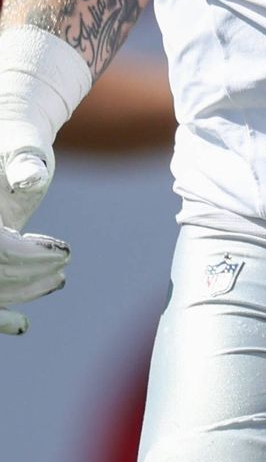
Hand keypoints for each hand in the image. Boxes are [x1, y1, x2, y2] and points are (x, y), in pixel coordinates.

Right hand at [0, 140, 65, 337]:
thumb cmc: (17, 136)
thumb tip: (31, 178)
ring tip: (58, 278)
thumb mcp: (22, 142)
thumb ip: (25, 159)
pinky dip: (0, 311)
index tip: (62, 252)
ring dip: (22, 292)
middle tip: (62, 272)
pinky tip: (21, 325)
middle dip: (27, 278)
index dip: (26, 256)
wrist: (8, 136)